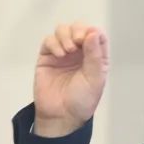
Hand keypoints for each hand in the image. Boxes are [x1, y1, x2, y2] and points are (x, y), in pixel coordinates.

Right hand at [33, 22, 109, 136]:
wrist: (61, 115)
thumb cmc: (81, 100)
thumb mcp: (95, 78)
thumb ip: (95, 55)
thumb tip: (93, 32)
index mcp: (95, 56)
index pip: (96, 34)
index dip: (92, 31)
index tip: (87, 39)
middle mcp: (80, 52)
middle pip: (78, 27)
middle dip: (78, 30)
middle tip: (77, 42)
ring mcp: (62, 53)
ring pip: (63, 30)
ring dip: (65, 35)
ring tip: (68, 51)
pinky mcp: (47, 57)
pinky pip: (49, 41)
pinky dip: (54, 43)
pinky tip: (59, 55)